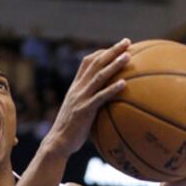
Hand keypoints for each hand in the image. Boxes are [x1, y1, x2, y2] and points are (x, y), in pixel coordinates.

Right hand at [45, 38, 130, 156]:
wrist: (57, 143)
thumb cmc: (70, 131)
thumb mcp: (78, 111)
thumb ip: (90, 102)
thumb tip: (108, 103)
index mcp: (75, 88)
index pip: (86, 63)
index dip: (101, 53)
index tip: (116, 47)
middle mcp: (77, 89)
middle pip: (95, 64)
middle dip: (111, 51)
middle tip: (127, 42)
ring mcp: (80, 99)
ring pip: (98, 77)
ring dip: (114, 65)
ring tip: (128, 56)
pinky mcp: (84, 111)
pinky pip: (100, 97)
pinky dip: (112, 89)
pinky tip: (124, 84)